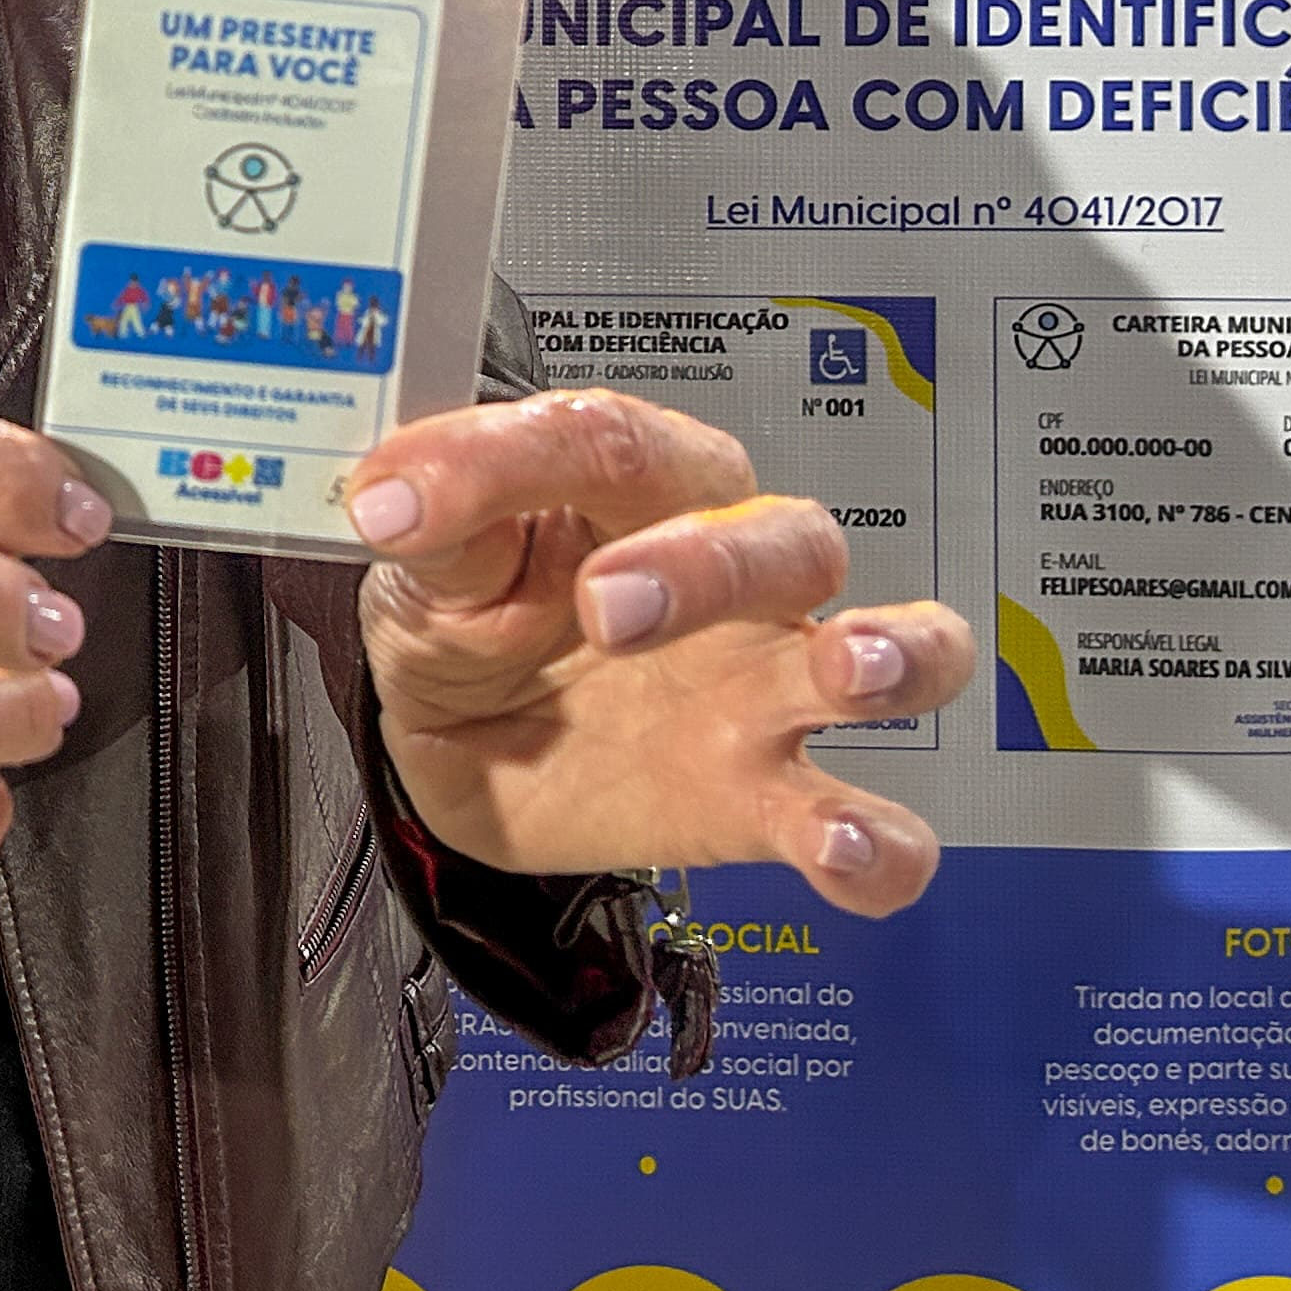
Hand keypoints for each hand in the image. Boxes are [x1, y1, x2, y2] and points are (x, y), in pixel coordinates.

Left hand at [348, 391, 975, 916]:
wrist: (465, 757)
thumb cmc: (473, 619)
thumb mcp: (428, 563)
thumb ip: (431, 521)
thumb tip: (392, 498)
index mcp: (640, 491)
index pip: (611, 442)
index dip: (511, 463)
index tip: (410, 506)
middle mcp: (732, 574)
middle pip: (781, 533)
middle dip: (710, 563)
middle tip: (608, 607)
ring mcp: (766, 686)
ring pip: (898, 645)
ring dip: (890, 652)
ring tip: (848, 670)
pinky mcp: (768, 799)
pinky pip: (873, 825)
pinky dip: (879, 842)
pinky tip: (843, 848)